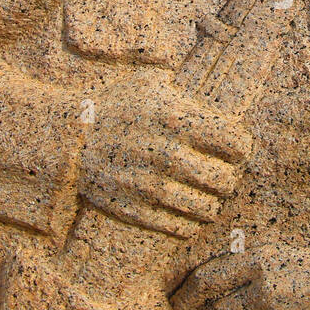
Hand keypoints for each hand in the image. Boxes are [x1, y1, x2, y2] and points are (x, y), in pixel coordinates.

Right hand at [78, 74, 251, 239]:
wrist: (67, 138)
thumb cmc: (114, 105)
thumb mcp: (150, 82)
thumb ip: (186, 89)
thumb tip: (219, 87)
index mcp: (175, 119)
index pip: (235, 143)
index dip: (241, 148)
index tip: (236, 149)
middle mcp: (166, 154)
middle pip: (224, 180)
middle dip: (229, 178)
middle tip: (223, 175)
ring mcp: (150, 186)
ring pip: (205, 208)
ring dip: (212, 204)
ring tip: (209, 197)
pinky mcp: (134, 209)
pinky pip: (179, 227)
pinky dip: (190, 224)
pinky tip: (189, 214)